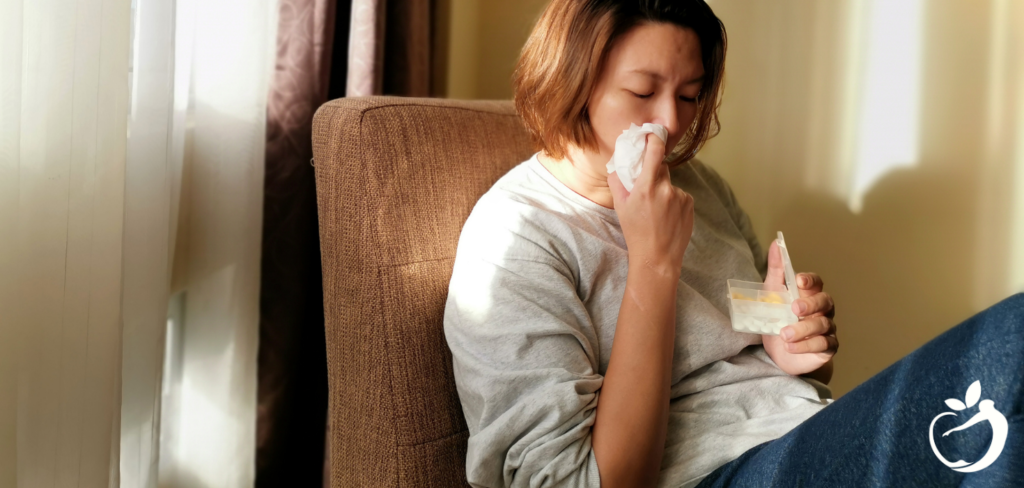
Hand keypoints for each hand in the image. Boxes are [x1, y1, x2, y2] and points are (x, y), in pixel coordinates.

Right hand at [608, 133, 693, 279]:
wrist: (658, 257)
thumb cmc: (636, 233)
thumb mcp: (620, 207)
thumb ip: (617, 182)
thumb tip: (617, 165)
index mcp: (646, 188)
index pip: (654, 152)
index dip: (655, 139)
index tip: (653, 133)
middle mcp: (665, 189)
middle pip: (661, 169)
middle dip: (654, 175)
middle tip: (646, 193)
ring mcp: (680, 196)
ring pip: (670, 184)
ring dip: (664, 191)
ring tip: (657, 212)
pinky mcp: (690, 204)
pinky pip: (680, 195)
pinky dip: (673, 201)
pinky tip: (667, 216)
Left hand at [760, 239, 838, 376]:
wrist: (779, 352)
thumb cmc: (779, 318)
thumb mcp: (772, 294)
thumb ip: (776, 270)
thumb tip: (775, 243)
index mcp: (809, 294)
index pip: (815, 282)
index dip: (810, 280)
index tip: (798, 280)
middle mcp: (822, 309)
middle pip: (824, 301)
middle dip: (810, 304)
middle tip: (794, 309)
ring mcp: (827, 328)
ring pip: (822, 325)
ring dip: (803, 330)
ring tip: (784, 335)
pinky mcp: (827, 347)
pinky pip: (823, 345)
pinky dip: (806, 346)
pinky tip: (790, 347)